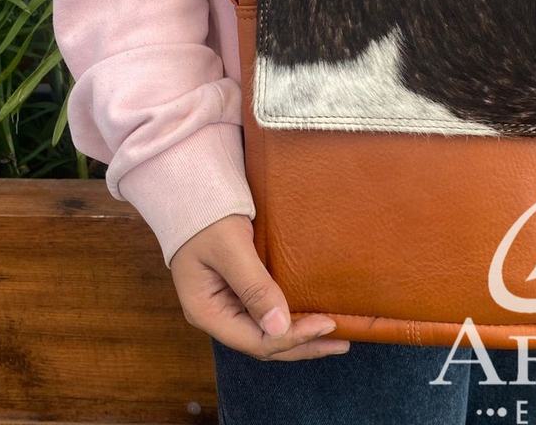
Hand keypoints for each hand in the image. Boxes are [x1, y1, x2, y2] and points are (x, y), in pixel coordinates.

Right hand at [170, 213, 349, 359]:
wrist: (195, 190)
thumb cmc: (209, 217)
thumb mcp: (231, 248)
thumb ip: (254, 286)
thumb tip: (280, 328)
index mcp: (207, 312)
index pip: (255, 341)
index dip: (293, 338)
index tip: (326, 325)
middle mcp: (218, 314)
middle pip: (264, 342)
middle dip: (302, 344)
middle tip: (340, 342)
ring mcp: (228, 303)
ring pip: (267, 331)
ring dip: (299, 335)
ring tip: (333, 336)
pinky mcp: (239, 289)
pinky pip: (267, 311)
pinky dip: (290, 316)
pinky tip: (311, 315)